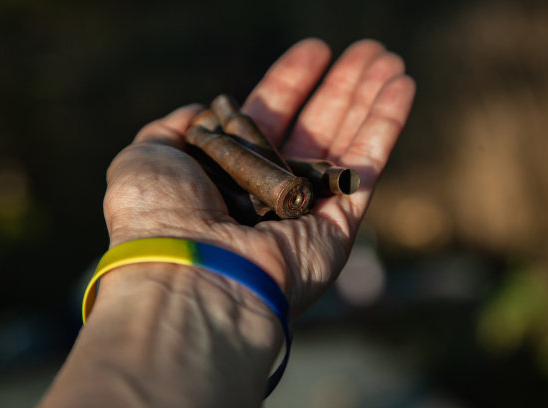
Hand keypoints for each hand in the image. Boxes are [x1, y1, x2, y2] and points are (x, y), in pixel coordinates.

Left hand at [103, 38, 414, 315]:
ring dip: (370, 99)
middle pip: (314, 127)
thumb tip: (202, 109)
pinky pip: (366, 168)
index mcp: (229, 173)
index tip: (314, 51)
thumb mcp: (146, 156)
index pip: (268, 117)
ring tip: (390, 60)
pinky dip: (385, 127)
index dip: (291, 83)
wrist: (189, 273)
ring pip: (346, 143)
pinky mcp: (339, 227)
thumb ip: (174, 128)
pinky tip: (401, 87)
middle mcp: (270, 190)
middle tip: (367, 50)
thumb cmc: (157, 216)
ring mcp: (307, 209)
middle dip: (340, 87)